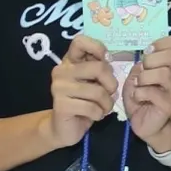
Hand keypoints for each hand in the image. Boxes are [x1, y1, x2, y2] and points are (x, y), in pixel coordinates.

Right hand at [44, 33, 114, 148]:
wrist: (64, 129)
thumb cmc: (83, 102)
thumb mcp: (93, 82)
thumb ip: (99, 68)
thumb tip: (109, 58)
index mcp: (69, 61)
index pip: (80, 41)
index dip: (98, 48)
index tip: (105, 61)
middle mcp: (61, 71)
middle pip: (99, 68)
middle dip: (111, 84)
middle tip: (109, 94)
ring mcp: (59, 88)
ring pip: (98, 92)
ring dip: (107, 104)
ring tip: (102, 108)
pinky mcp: (61, 105)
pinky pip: (92, 108)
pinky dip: (99, 114)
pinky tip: (94, 116)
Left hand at [126, 36, 170, 151]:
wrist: (146, 122)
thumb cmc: (142, 96)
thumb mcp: (139, 74)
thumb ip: (145, 62)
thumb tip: (150, 52)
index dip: (160, 44)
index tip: (148, 52)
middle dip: (151, 60)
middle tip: (142, 71)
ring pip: (163, 74)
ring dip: (144, 78)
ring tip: (138, 85)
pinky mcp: (168, 104)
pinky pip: (152, 92)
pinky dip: (139, 93)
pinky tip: (137, 97)